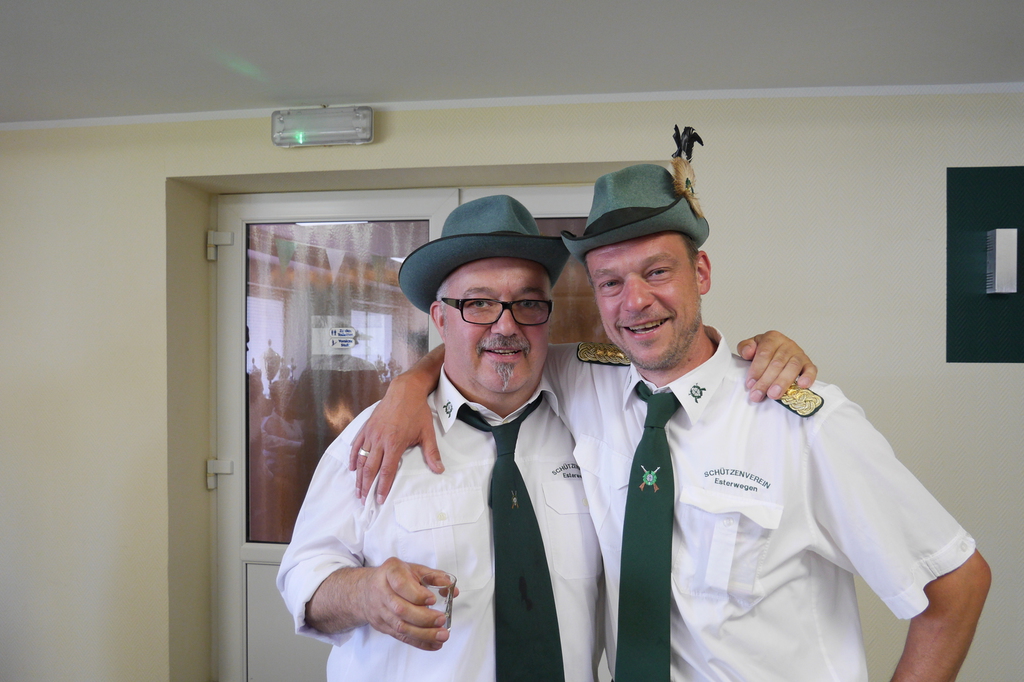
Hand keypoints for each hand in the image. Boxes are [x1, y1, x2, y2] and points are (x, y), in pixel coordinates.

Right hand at [311, 558, 456, 650]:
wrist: (365, 590)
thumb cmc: (394, 577)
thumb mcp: (413, 569)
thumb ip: (434, 577)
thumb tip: (452, 589)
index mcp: (390, 572)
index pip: (401, 584)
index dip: (417, 594)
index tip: (433, 599)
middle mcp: (382, 592)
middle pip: (401, 609)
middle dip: (423, 617)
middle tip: (441, 620)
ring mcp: (381, 611)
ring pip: (400, 626)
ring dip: (424, 634)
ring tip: (442, 636)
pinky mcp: (383, 626)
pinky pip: (401, 637)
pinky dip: (419, 642)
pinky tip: (434, 644)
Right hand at [350, 373, 440, 503]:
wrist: (405, 391)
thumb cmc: (417, 412)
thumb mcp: (427, 432)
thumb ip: (431, 453)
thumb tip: (439, 470)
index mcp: (395, 444)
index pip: (387, 471)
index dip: (383, 487)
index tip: (380, 500)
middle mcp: (380, 440)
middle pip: (370, 469)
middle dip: (366, 487)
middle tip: (364, 501)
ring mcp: (371, 434)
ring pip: (361, 459)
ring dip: (358, 477)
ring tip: (357, 490)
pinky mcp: (366, 427)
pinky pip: (356, 445)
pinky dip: (352, 458)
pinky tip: (352, 468)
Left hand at [736, 330, 816, 401]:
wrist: (777, 352)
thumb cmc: (763, 352)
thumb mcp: (750, 347)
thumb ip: (745, 347)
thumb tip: (748, 352)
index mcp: (772, 338)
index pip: (764, 353)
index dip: (757, 369)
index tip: (750, 384)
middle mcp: (787, 344)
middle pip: (777, 363)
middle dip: (766, 381)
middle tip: (758, 394)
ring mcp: (799, 354)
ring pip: (792, 367)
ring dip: (782, 382)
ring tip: (773, 395)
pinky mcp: (808, 364)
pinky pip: (811, 370)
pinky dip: (808, 377)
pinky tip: (802, 385)